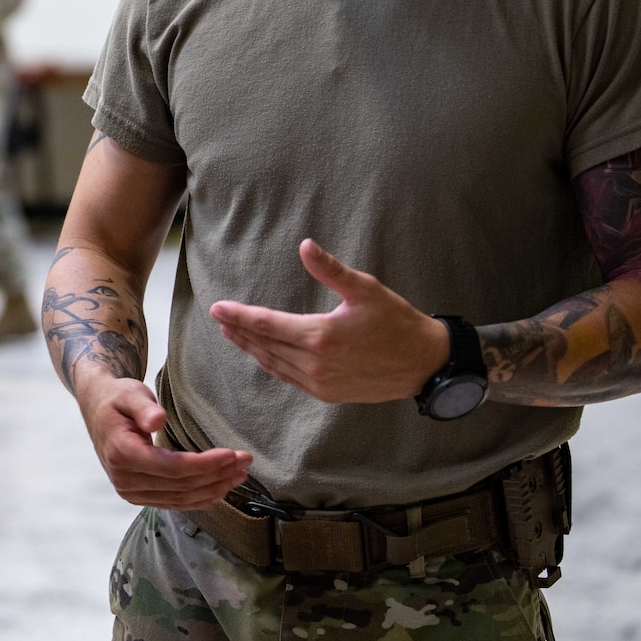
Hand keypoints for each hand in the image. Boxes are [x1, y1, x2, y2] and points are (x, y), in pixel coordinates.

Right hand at [74, 373, 249, 510]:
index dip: (205, 464)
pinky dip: (198, 499)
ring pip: (180, 498)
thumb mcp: (129, 393)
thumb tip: (158, 421)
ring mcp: (130, 491)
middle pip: (180, 485)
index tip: (231, 454)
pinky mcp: (137, 495)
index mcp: (122, 454)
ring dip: (213, 489)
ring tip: (238, 476)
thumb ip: (144, 408)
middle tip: (244, 462)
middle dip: (216, 475)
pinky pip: (173, 503)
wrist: (97, 410)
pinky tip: (219, 491)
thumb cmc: (117, 398)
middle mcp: (124, 479)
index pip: (172, 467)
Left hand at [210, 239, 449, 404]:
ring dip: (251, 348)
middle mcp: (314, 364)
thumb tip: (305, 246)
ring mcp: (320, 382)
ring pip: (273, 364)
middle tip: (219, 317)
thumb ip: (330, 269)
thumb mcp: (365, 289)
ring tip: (232, 334)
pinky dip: (271, 364)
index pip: (266, 324)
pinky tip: (263, 355)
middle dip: (238, 330)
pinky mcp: (328, 393)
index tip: (217, 308)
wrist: (423, 363)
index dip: (239, 316)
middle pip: (264, 345)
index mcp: (319, 336)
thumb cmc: (396, 321)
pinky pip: (289, 378)